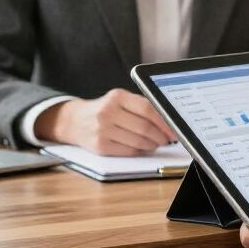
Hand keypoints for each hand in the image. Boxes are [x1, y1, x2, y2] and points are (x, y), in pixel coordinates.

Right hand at [35, 89, 174, 154]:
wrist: (74, 121)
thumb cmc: (104, 110)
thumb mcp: (119, 100)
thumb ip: (140, 106)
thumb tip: (167, 122)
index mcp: (117, 96)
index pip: (148, 109)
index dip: (165, 122)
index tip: (174, 129)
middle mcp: (108, 112)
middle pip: (145, 127)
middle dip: (161, 136)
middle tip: (168, 139)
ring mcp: (102, 130)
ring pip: (138, 141)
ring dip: (152, 144)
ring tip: (156, 143)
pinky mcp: (100, 146)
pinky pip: (128, 151)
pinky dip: (140, 150)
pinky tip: (143, 147)